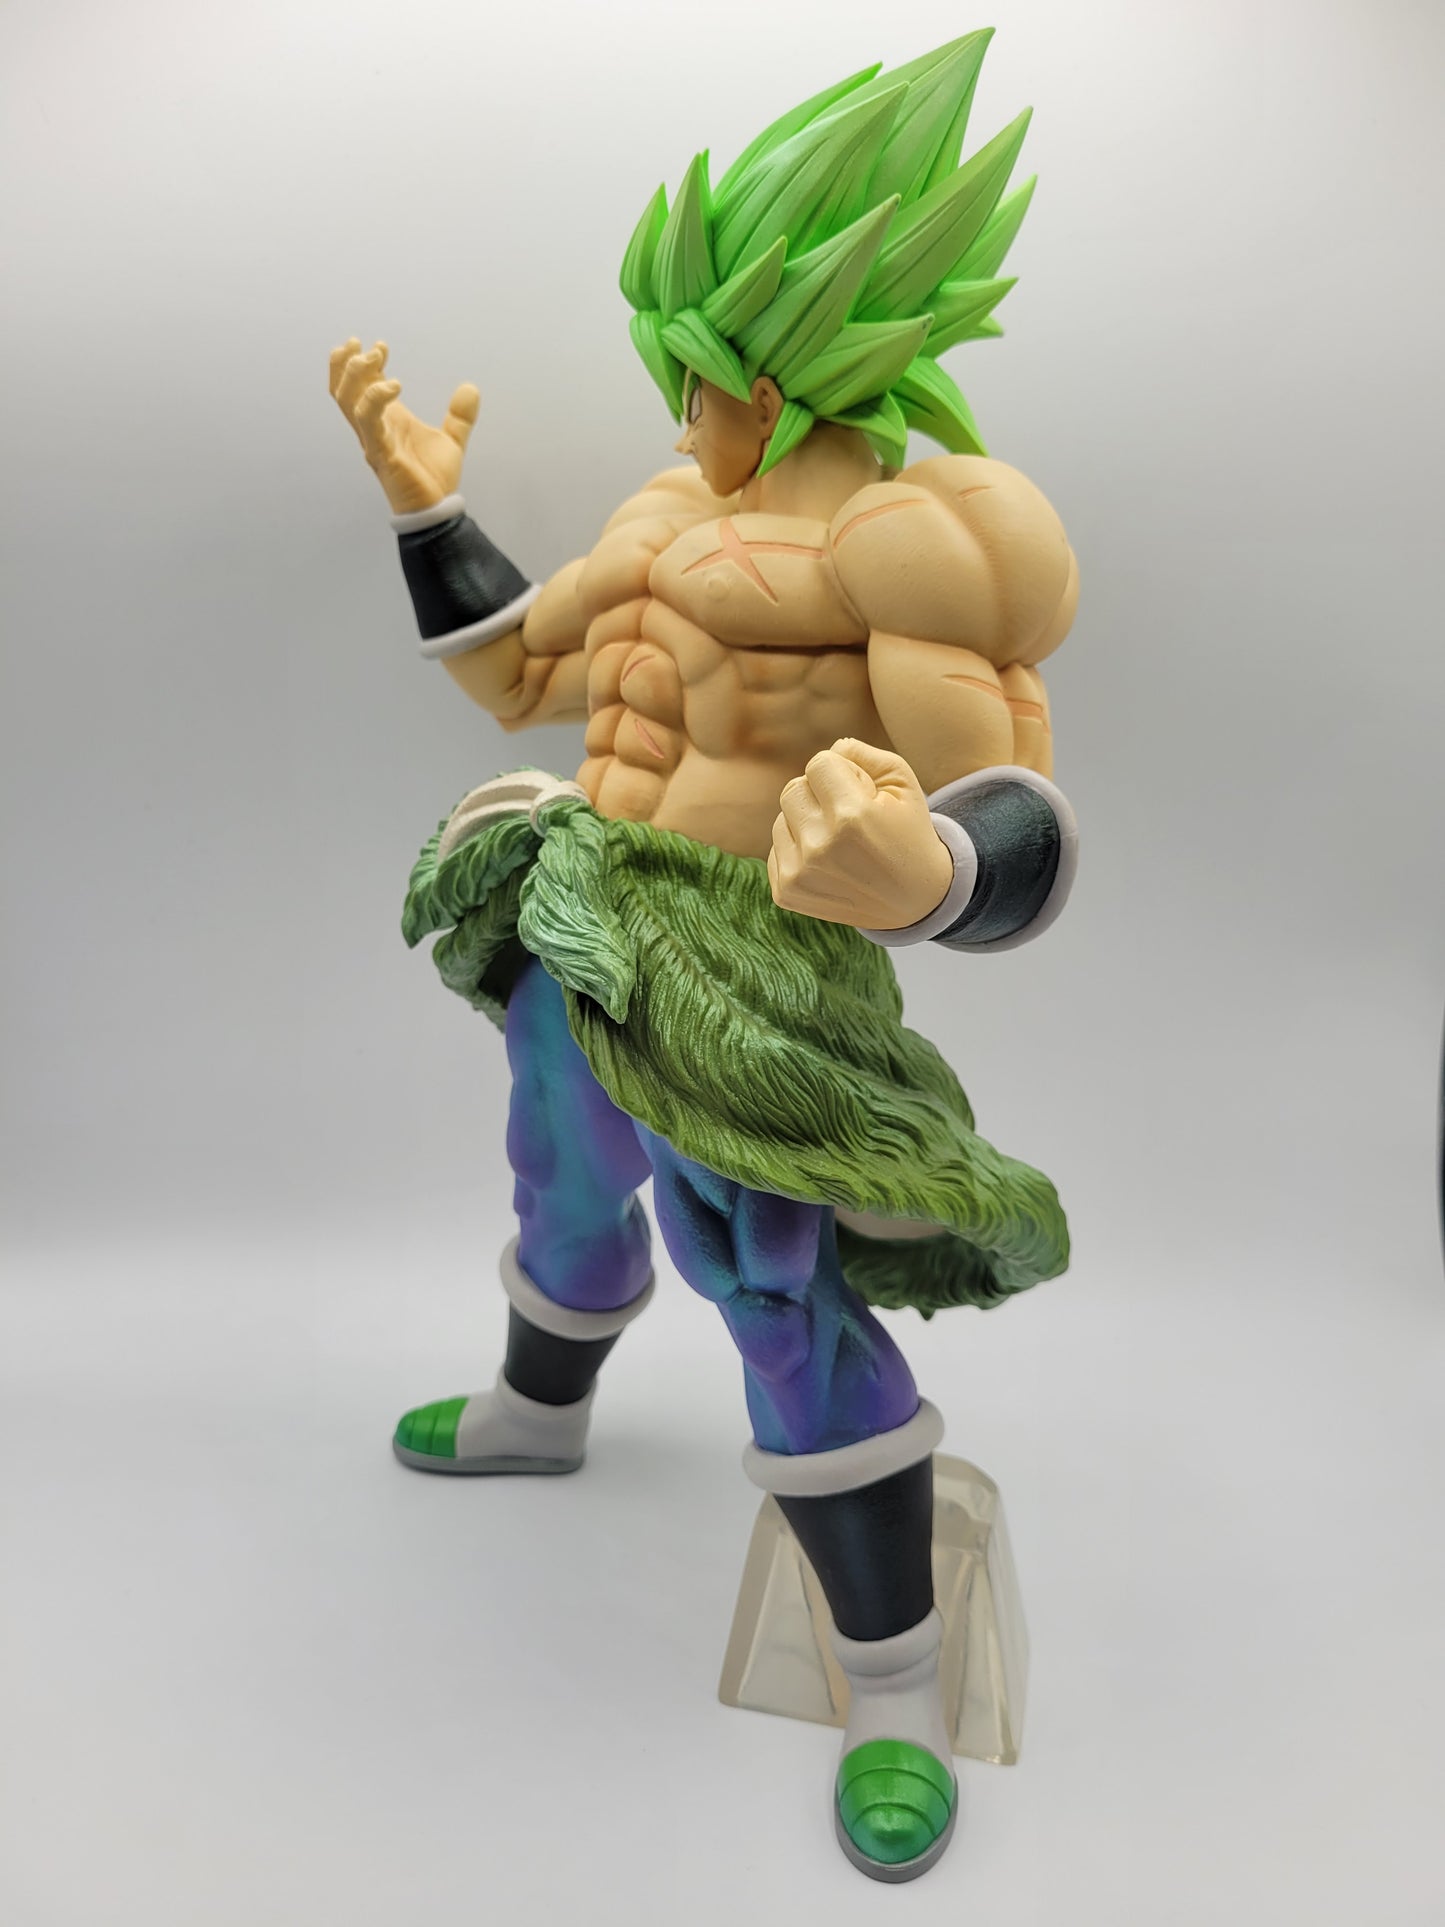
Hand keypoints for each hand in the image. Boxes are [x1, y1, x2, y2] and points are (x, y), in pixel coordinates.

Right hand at [328, 337, 478, 514]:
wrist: (437, 510)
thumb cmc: (434, 479)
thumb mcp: (452, 440)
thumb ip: (459, 415)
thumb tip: (471, 388)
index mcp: (385, 421)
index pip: (361, 387)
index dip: (364, 363)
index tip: (381, 346)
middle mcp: (372, 428)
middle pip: (342, 390)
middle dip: (347, 363)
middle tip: (366, 346)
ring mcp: (373, 440)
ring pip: (346, 400)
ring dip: (354, 374)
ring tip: (374, 356)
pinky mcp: (380, 453)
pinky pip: (367, 420)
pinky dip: (375, 398)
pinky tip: (394, 385)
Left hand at [768, 739, 953, 929]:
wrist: (914, 900)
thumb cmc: (908, 832)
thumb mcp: (902, 782)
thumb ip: (861, 753)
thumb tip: (828, 751)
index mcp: (851, 815)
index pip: (818, 763)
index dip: (843, 774)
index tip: (863, 795)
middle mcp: (820, 846)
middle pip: (793, 789)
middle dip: (819, 795)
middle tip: (850, 818)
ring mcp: (800, 874)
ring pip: (782, 818)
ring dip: (808, 822)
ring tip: (841, 843)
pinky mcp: (787, 892)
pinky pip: (776, 848)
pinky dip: (799, 850)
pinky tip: (829, 864)